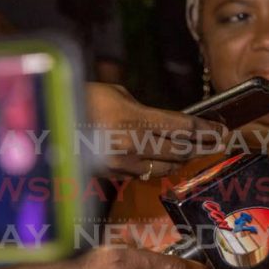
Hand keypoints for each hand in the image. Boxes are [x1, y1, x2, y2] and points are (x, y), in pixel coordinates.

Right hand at [85, 83, 226, 178]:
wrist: (45, 123)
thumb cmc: (81, 99)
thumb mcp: (118, 93)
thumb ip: (145, 110)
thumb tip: (167, 122)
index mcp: (136, 120)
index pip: (185, 128)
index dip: (208, 131)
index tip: (223, 131)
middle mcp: (133, 145)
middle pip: (180, 151)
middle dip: (201, 146)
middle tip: (217, 143)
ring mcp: (122, 164)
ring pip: (165, 167)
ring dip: (181, 159)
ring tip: (193, 151)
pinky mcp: (112, 175)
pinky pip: (144, 174)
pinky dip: (157, 167)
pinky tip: (164, 160)